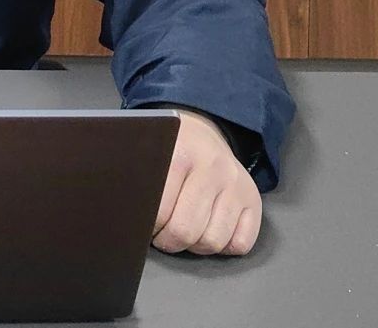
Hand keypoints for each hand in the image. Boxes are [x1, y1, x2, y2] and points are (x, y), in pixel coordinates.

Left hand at [151, 108, 260, 255]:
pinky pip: (240, 243)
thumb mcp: (148, 154)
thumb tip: (123, 215)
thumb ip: (138, 181)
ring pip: (213, 241)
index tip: (141, 223)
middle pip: (186, 232)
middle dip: (167, 241)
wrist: (202, 131)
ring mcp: (236, 183)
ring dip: (194, 246)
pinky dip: (223, 246)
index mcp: (180, 154)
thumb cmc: (169, 150)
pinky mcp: (253, 198)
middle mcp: (212, 167)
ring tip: (182, 230)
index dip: (146, 226)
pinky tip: (209, 228)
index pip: (158, 212)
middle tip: (160, 232)